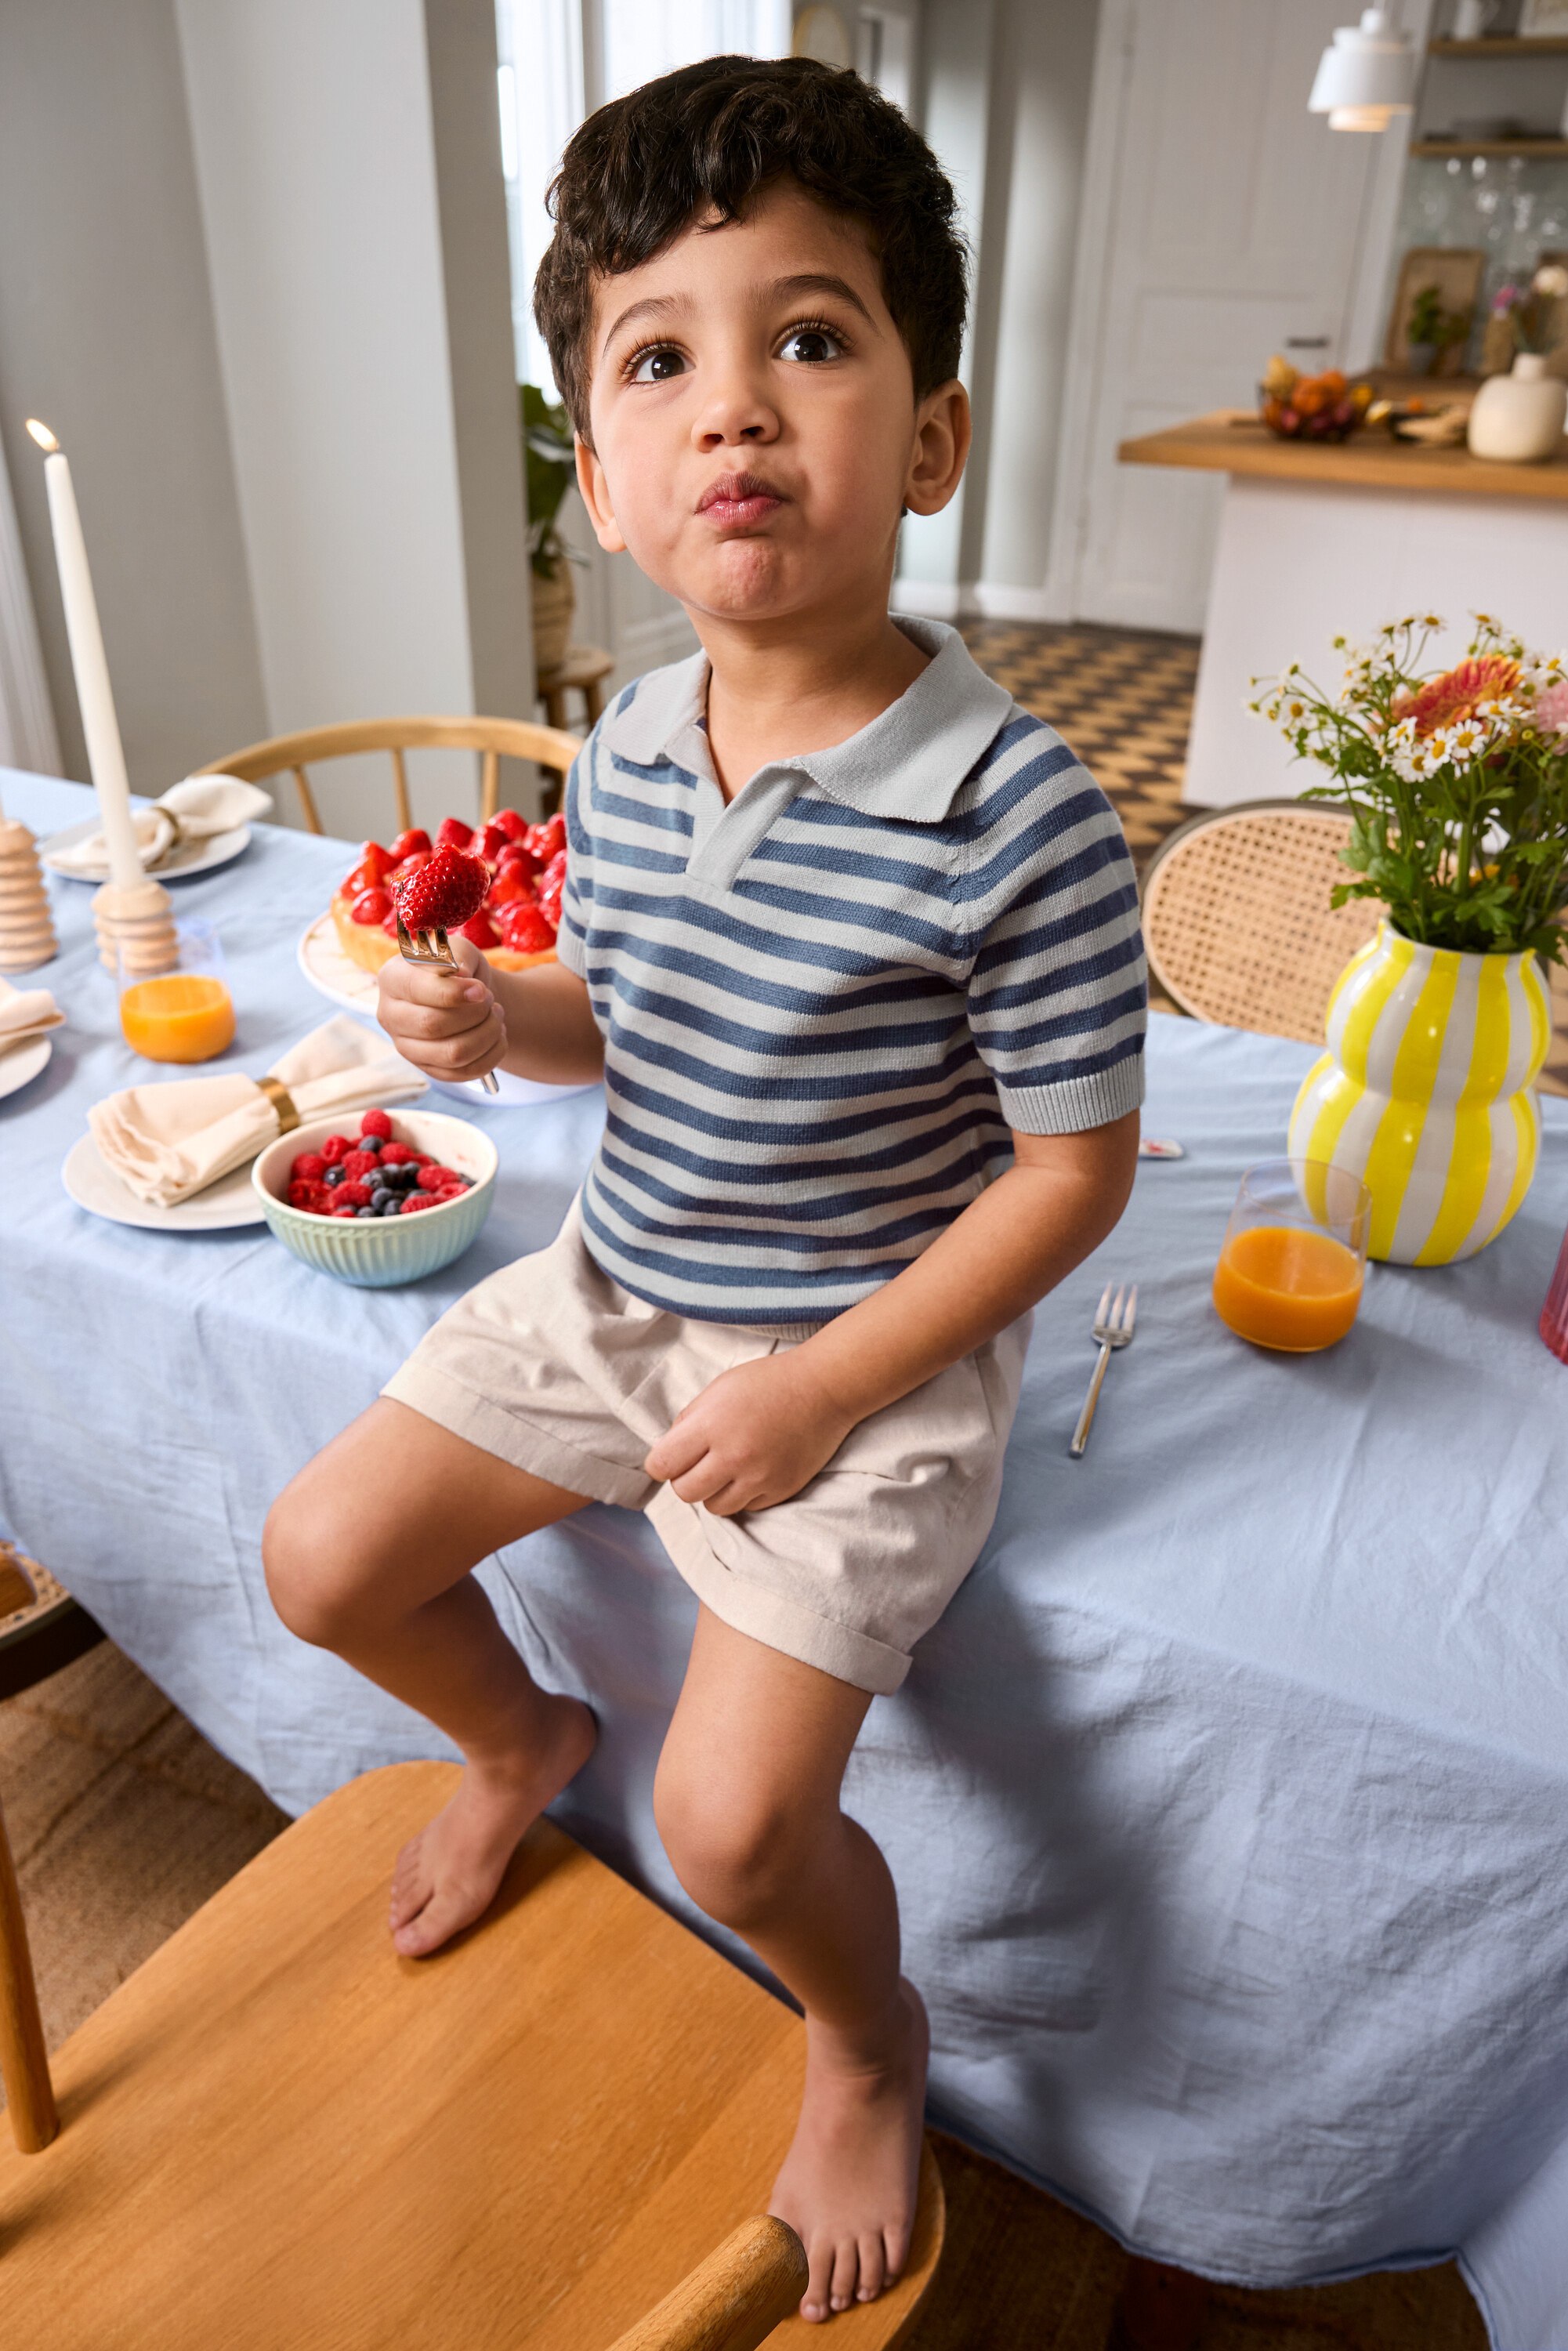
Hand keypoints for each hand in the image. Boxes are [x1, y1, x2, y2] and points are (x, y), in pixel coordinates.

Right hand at [375, 935, 506, 1083]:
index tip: (481, 990)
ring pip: (453, 1053)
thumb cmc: (459, 969)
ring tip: (496, 1015)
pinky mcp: (428, 1068)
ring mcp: (406, 1047)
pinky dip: (492, 1054)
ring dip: (487, 1034)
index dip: (454, 993)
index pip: (418, 992)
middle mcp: (391, 1015)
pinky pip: (465, 1072)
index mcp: (392, 979)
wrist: (467, 995)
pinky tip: (497, 1035)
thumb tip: (460, 975)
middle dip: (474, 1013)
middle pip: (433, 1025)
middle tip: (489, 999)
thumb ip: (458, 956)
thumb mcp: (460, 950)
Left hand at [644, 1353, 858, 1515]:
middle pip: (684, 1493)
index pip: (662, 1466)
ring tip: (726, 1469)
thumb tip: (669, 1452)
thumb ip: (689, 1420)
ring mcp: (760, 1476)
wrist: (824, 1388)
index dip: (661, 1463)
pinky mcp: (781, 1490)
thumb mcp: (719, 1388)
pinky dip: (742, 1495)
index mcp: (711, 1425)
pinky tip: (751, 1471)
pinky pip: (746, 1508)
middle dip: (685, 1479)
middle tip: (699, 1463)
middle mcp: (734, 1455)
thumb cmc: (769, 1382)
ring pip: (714, 1507)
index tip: (670, 1457)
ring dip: (713, 1491)